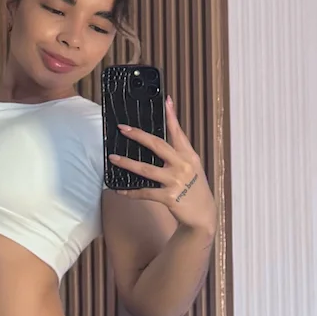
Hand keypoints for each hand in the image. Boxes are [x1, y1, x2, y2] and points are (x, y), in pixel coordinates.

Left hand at [109, 97, 216, 236]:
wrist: (203, 215)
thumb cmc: (195, 190)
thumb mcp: (192, 168)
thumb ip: (178, 155)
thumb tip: (158, 144)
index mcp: (189, 155)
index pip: (178, 132)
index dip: (171, 116)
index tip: (166, 100)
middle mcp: (183, 165)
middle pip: (157, 145)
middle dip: (138, 135)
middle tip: (123, 129)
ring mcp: (176, 181)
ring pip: (146, 169)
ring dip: (127, 163)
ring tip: (113, 158)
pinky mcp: (169, 197)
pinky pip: (145, 192)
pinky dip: (131, 192)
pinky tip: (120, 190)